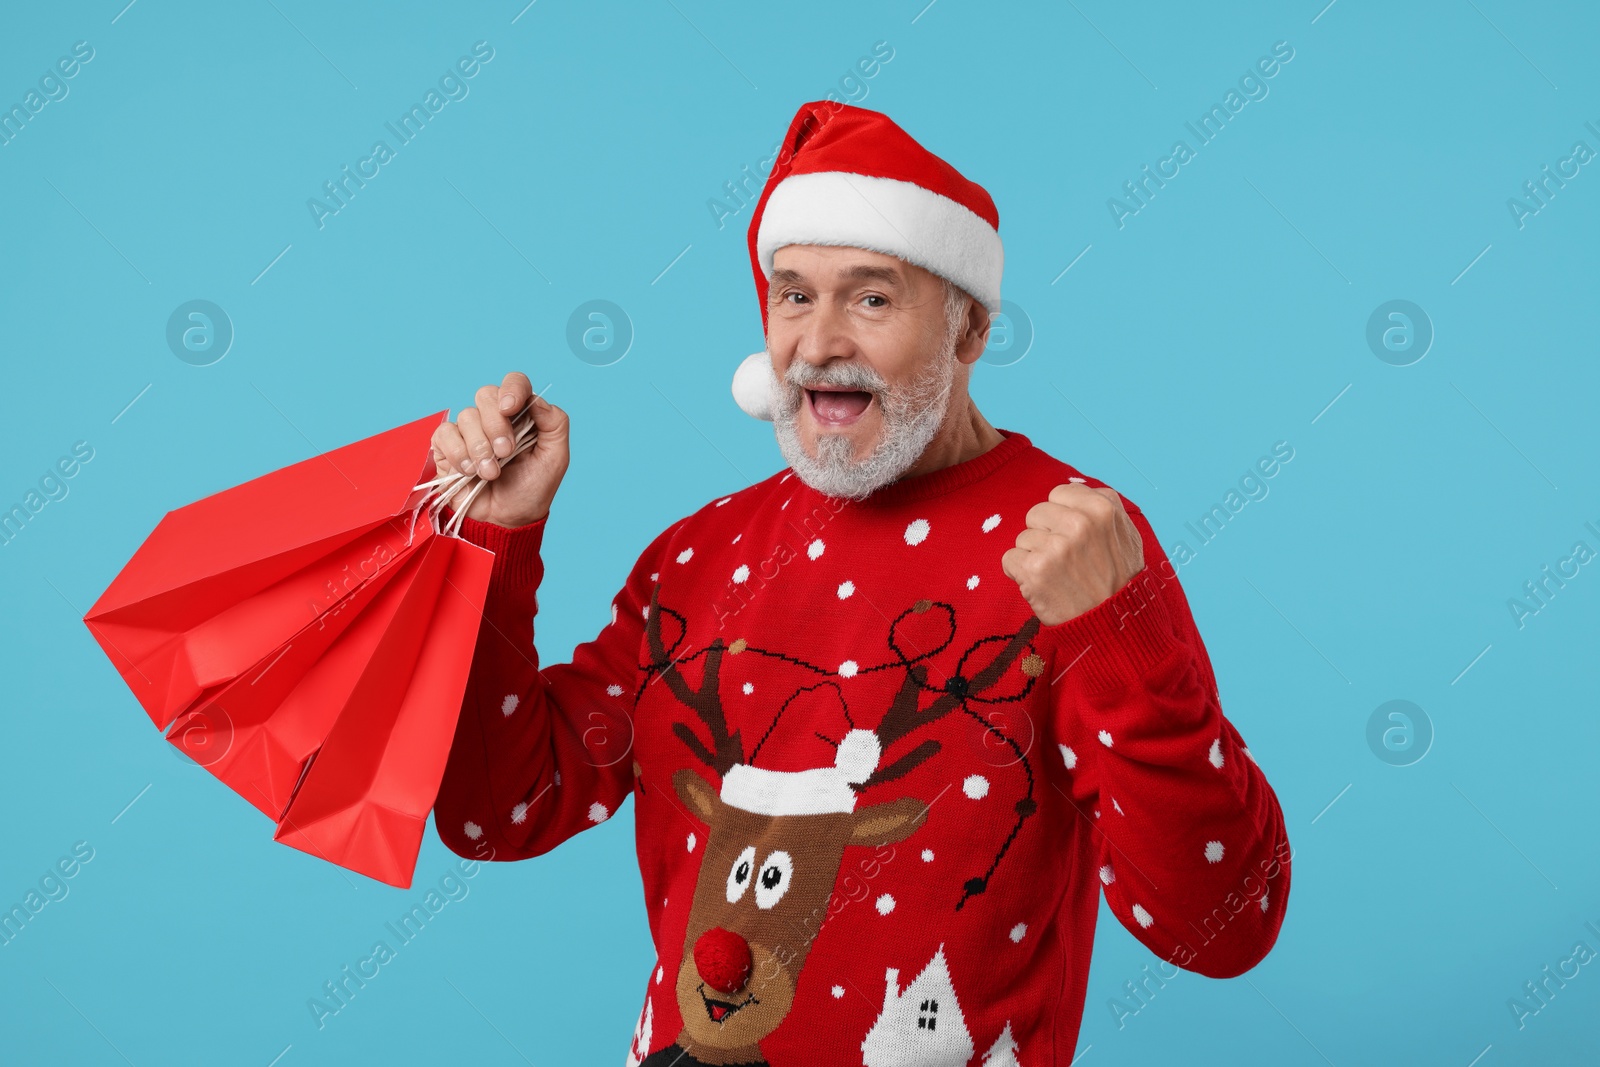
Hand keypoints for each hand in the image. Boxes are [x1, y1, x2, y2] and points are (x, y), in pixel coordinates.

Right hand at [430, 371, 568, 527]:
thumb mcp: (555, 458)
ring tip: (490, 473)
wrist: (506, 521)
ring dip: (480, 448)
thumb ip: (555, 423)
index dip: (512, 389)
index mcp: (521, 415)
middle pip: (486, 395)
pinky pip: (445, 433)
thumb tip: (536, 400)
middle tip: (505, 453)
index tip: (511, 408)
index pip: (515, 383)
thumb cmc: (532, 489)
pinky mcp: (446, 445)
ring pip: (466, 415)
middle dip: (496, 426)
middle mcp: (494, 417)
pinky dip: (459, 454)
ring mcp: (469, 430)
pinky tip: (469, 472)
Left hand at [1001, 484, 1144, 625]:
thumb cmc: (1120, 582)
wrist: (1114, 627)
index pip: (1058, 494)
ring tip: (1058, 576)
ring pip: (1023, 538)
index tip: (1073, 537)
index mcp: (1102, 508)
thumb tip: (1075, 491)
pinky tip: (1042, 585)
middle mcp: (1079, 523)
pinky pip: (1009, 559)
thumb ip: (1104, 509)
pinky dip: (1019, 574)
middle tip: (1066, 560)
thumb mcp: (1127, 536)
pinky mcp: (1035, 570)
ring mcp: (1056, 547)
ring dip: (1035, 557)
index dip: (1061, 517)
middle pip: (1036, 513)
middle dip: (1045, 534)